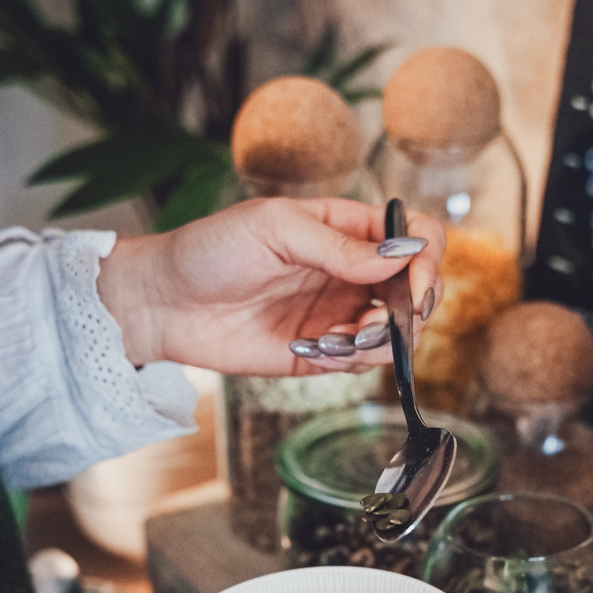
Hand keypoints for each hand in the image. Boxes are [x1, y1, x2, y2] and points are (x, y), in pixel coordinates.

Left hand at [96, 197, 444, 375]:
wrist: (165, 303)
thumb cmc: (211, 250)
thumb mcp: (276, 229)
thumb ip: (341, 246)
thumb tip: (402, 257)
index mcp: (347, 229)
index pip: (416, 238)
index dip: (426, 261)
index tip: (411, 285)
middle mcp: (352, 273)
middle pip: (420, 290)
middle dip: (413, 309)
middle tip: (379, 321)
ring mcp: (341, 314)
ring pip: (399, 333)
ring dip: (380, 341)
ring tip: (337, 339)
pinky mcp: (323, 355)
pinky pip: (364, 363)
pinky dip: (352, 361)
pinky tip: (313, 348)